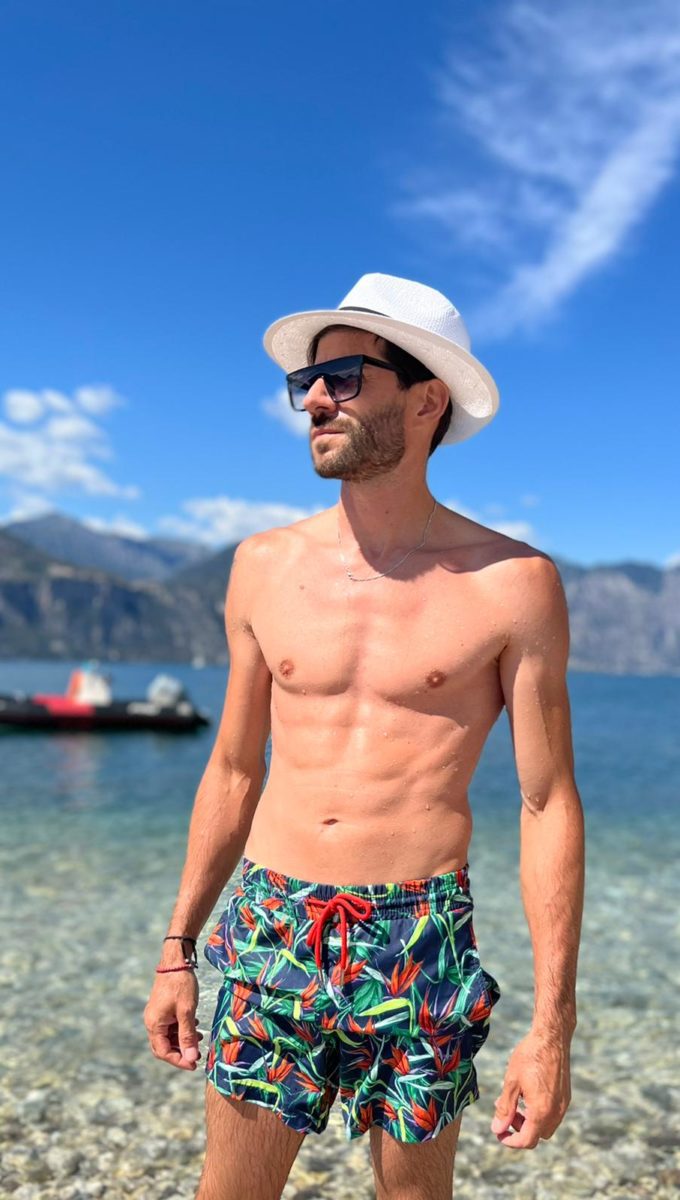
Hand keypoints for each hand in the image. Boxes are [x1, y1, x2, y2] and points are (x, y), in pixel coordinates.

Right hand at [144, 969, 203, 1070]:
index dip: (178, 1061)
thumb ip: (188, 1036)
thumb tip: (191, 1058)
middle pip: (163, 1046)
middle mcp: (152, 1021)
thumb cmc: (181, 984)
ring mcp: (157, 1014)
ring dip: (183, 1040)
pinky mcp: (163, 1008)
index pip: (163, 1052)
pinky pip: (170, 1026)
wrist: (176, 960)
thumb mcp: (187, 1011)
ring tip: (200, 1038)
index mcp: (154, 1024)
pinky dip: (182, 1029)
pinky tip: (195, 1025)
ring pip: (168, 1036)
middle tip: (197, 1055)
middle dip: (181, 1052)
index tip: (194, 1064)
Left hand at [490, 1028, 571, 1148]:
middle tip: (505, 1111)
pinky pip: (553, 1114)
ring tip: (514, 1100)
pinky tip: (528, 1093)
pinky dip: (539, 1111)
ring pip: (545, 1125)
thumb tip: (497, 1129)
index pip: (526, 1140)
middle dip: (519, 1128)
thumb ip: (505, 1108)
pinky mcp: (566, 1096)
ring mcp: (563, 1104)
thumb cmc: (529, 1056)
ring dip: (529, 1120)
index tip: (498, 1132)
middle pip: (537, 1135)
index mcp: (541, 1111)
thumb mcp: (511, 1082)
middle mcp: (556, 1112)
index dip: (510, 1141)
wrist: (551, 1037)